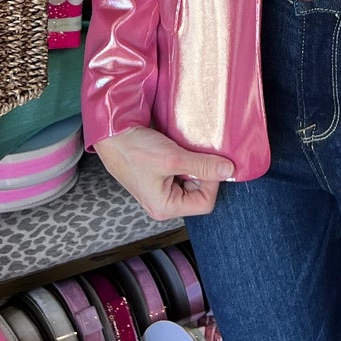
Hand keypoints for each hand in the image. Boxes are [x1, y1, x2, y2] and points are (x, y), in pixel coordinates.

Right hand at [94, 126, 233, 220]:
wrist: (111, 133)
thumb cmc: (133, 150)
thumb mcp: (172, 158)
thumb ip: (202, 166)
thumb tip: (229, 170)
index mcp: (165, 207)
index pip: (205, 202)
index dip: (212, 181)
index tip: (210, 161)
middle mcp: (163, 202)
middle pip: (199, 192)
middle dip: (202, 171)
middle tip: (196, 152)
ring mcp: (160, 189)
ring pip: (190, 179)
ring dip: (193, 163)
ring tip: (186, 148)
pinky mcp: (158, 175)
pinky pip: (180, 171)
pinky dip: (185, 158)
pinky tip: (179, 146)